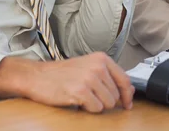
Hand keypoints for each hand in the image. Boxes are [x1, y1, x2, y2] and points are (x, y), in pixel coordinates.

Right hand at [0, 52, 134, 112]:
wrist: (39, 76)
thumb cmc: (63, 73)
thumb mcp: (88, 67)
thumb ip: (108, 76)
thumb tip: (129, 90)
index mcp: (102, 58)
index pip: (124, 79)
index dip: (127, 95)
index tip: (127, 104)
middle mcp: (98, 66)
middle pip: (116, 95)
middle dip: (105, 100)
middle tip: (89, 96)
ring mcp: (90, 78)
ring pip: (108, 103)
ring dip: (96, 105)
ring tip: (83, 97)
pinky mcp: (81, 91)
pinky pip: (96, 108)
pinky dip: (88, 109)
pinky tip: (78, 101)